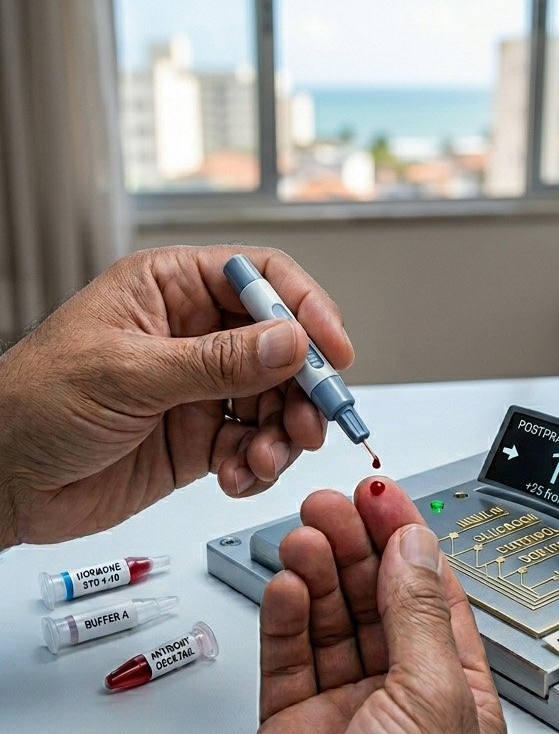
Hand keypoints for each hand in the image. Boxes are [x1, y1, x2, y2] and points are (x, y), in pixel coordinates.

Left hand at [0, 245, 350, 547]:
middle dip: (303, 387)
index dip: (304, 308)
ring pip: (277, 401)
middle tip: (312, 422)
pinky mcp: (199, 440)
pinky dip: (258, 466)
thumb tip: (291, 341)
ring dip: (283, 434)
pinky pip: (255, 446)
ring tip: (266, 459)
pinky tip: (237, 478)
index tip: (331, 349)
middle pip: (282, 346)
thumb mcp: (128, 374)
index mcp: (168, 289)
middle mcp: (191, 334)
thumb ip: (216, 361)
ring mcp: (199, 389)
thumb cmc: (30, 406)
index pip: (259, 278)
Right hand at [259, 478, 505, 733]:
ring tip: (305, 535)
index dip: (406, 539)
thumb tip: (415, 548)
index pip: (434, 595)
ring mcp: (346, 708)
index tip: (382, 496)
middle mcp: (402, 695)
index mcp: (457, 689)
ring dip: (316, 573)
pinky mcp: (293, 724)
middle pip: (376, 601)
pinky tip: (285, 582)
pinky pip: (286, 660)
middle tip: (332, 504)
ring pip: (328, 624)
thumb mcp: (432, 692)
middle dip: (353, 546)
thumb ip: (419, 617)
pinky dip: (282, 618)